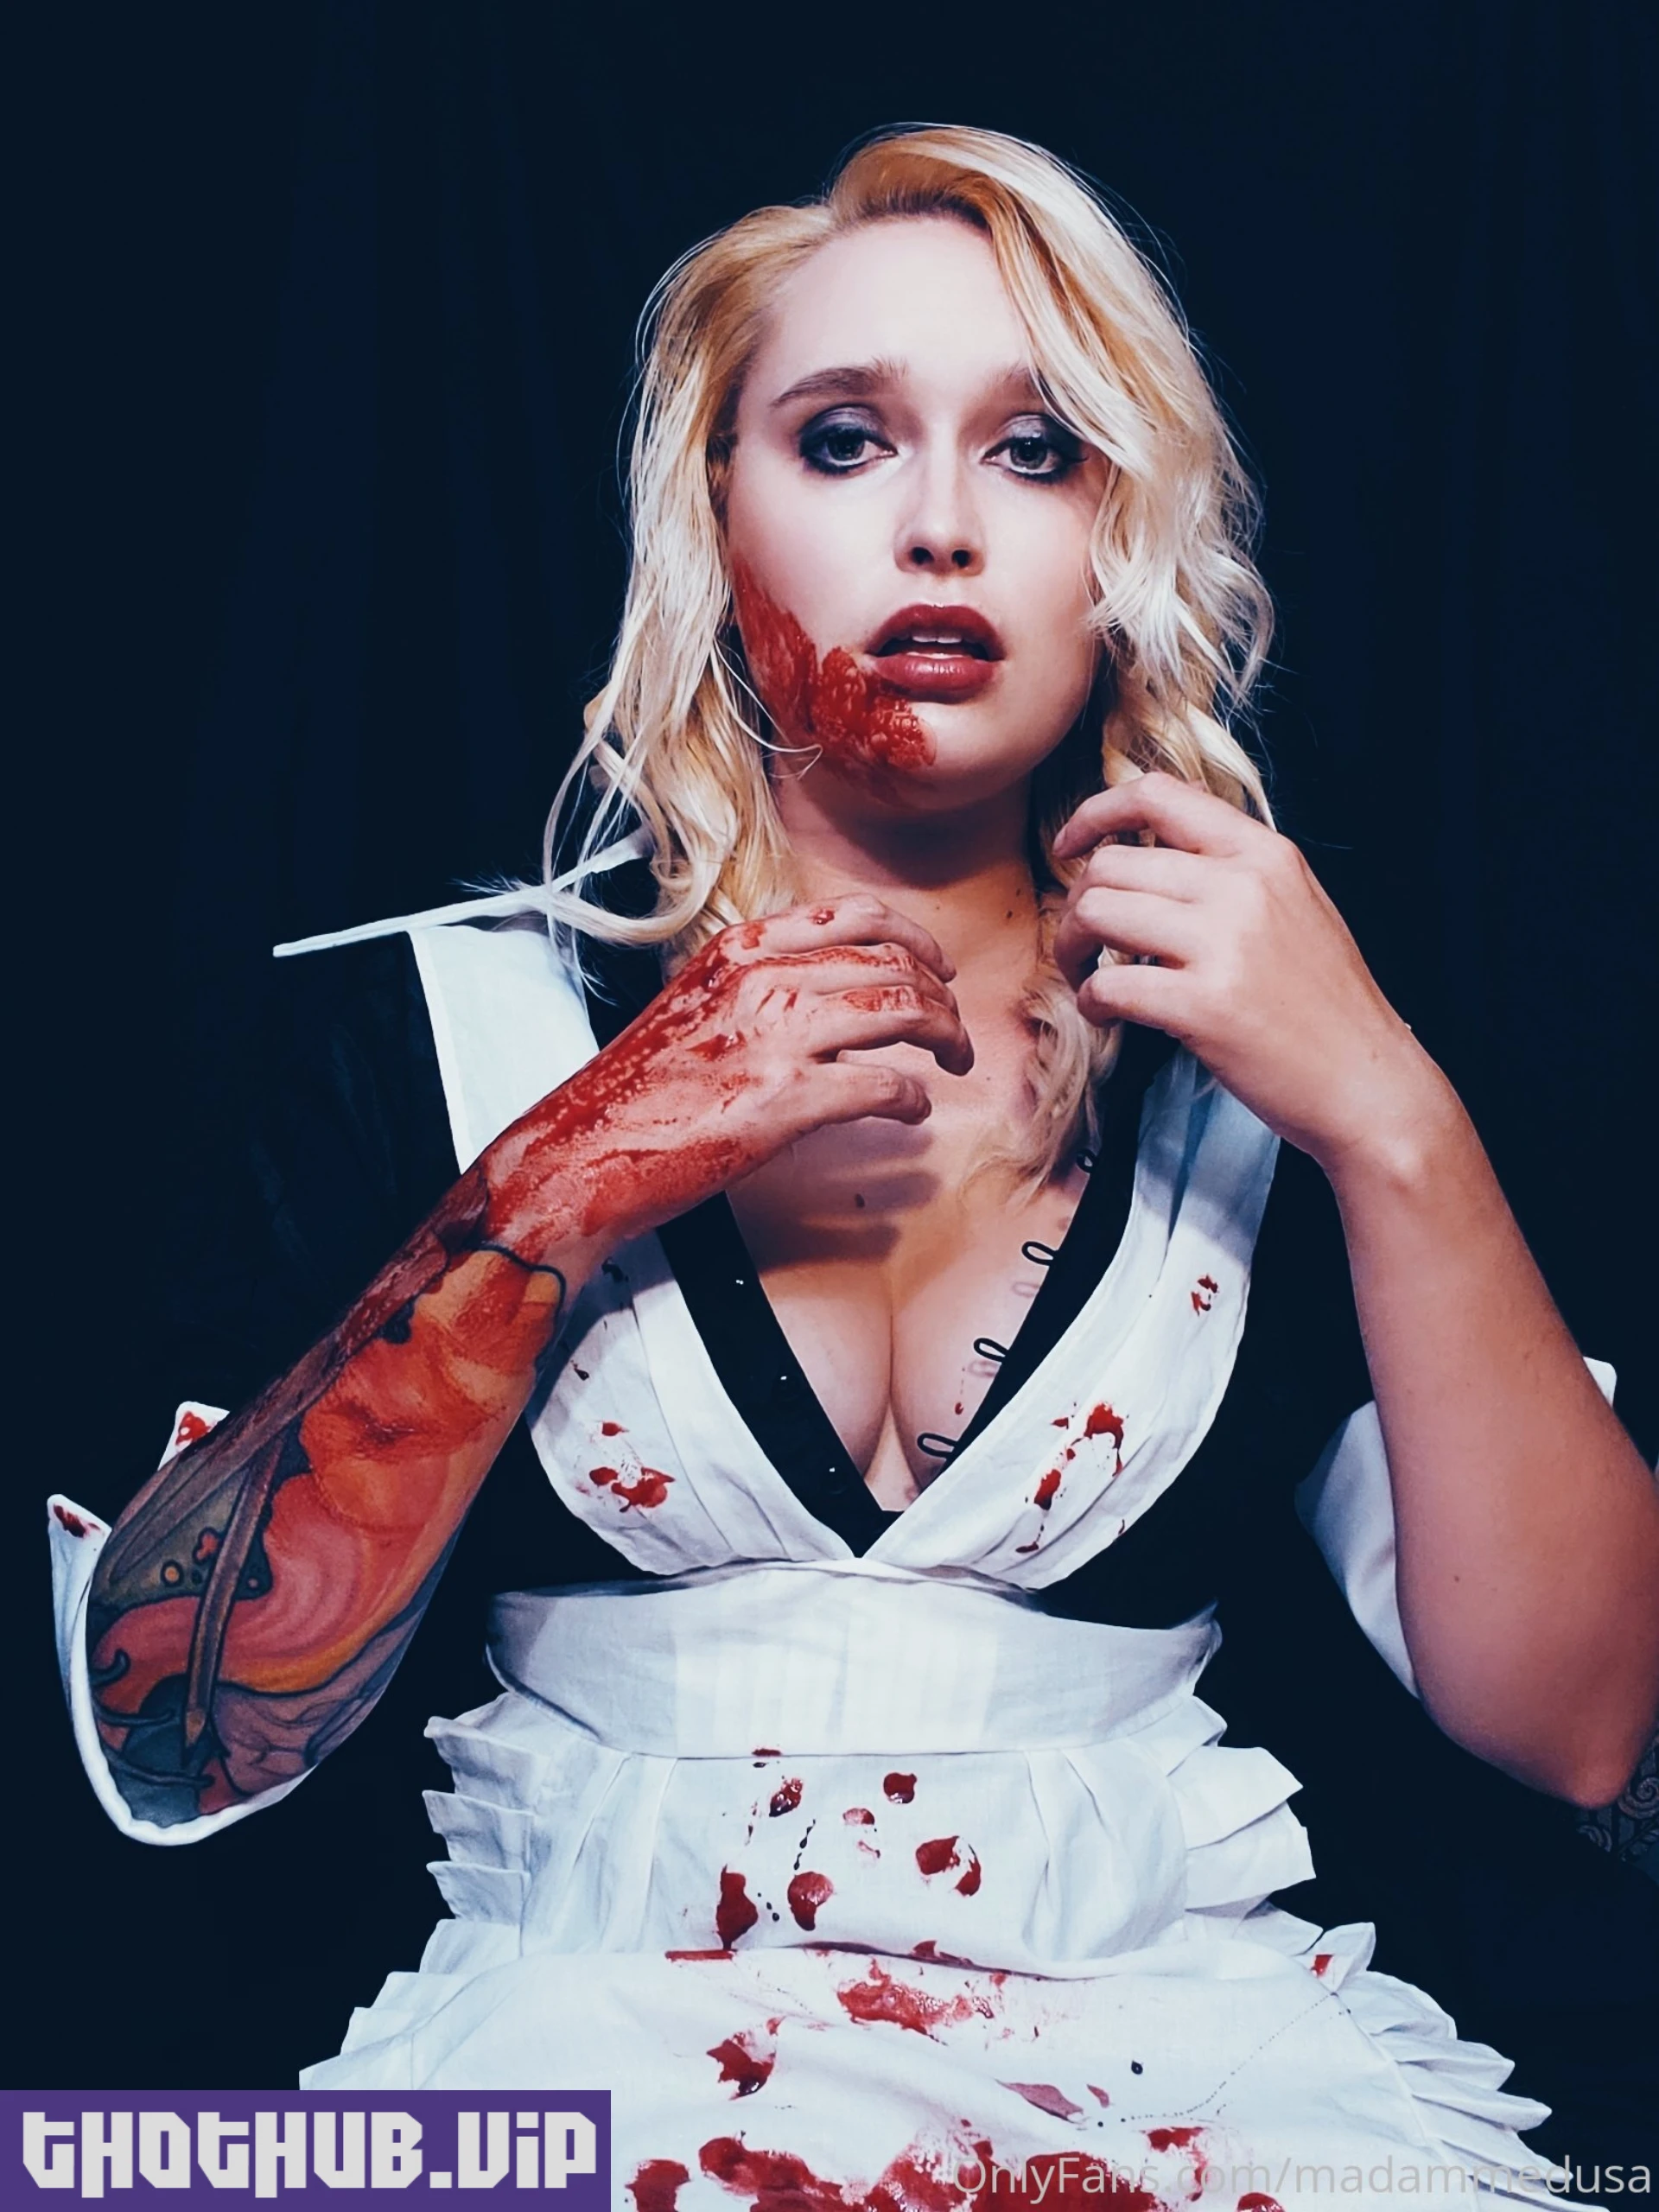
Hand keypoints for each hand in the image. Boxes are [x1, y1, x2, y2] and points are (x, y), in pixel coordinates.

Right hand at [489, 895, 973, 1252]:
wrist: (588, 1147)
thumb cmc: (639, 1088)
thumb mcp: (696, 1001)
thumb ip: (758, 983)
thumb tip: (827, 989)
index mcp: (741, 948)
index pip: (856, 915)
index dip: (913, 938)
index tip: (936, 965)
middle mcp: (763, 979)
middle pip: (893, 962)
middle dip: (941, 995)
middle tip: (954, 1028)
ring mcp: (777, 1037)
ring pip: (903, 1011)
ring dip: (945, 1036)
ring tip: (953, 1060)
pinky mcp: (786, 1101)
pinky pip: (885, 1087)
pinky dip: (913, 1100)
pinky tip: (913, 1112)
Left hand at [1051, 774, 1440, 1170]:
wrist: (1367, 1082)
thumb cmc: (1326, 1006)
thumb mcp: (1296, 907)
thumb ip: (1234, 873)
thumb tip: (1152, 855)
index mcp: (1264, 854)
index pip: (1160, 795)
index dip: (1097, 813)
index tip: (1069, 846)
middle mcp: (1243, 886)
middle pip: (1110, 862)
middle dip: (1074, 902)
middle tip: (1079, 939)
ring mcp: (1225, 944)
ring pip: (1097, 912)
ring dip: (1070, 946)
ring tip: (1085, 974)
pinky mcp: (1204, 1005)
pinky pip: (1108, 983)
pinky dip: (1090, 1000)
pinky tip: (1106, 1015)